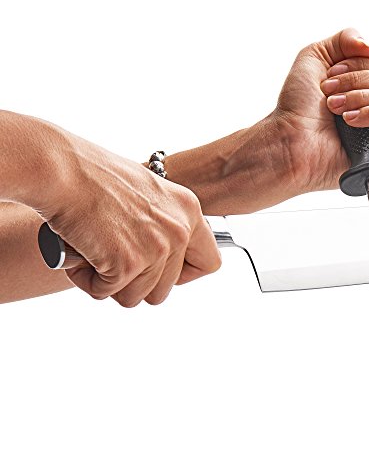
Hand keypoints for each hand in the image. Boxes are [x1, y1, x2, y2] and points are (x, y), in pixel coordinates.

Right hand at [40, 129, 220, 306]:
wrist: (62, 169)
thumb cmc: (93, 176)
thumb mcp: (147, 193)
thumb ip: (163, 222)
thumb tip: (163, 254)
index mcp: (188, 210)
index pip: (209, 262)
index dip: (182, 274)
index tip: (157, 267)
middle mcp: (179, 230)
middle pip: (164, 289)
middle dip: (134, 281)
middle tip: (112, 255)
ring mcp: (156, 248)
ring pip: (135, 297)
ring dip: (110, 282)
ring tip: (94, 251)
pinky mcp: (127, 263)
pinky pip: (106, 293)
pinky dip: (88, 280)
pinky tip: (81, 254)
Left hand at [274, 27, 368, 191]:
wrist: (287, 139)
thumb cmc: (296, 106)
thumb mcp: (315, 56)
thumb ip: (346, 39)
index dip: (361, 64)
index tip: (330, 76)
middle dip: (358, 81)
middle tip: (328, 93)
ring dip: (362, 97)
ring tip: (334, 107)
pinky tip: (348, 121)